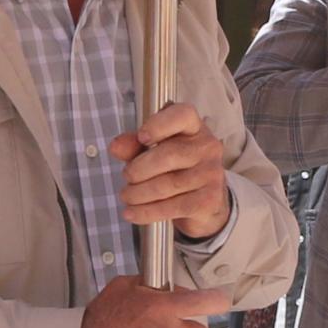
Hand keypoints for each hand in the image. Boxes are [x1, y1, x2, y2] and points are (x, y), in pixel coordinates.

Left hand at [111, 102, 232, 239]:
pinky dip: (146, 212)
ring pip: (168, 184)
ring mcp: (211, 174)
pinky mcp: (208, 201)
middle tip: (126, 177)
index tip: (141, 137)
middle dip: (139, 169)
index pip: (182, 115)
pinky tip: (131, 213)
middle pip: (169, 154)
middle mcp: (207, 147)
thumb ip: (134, 146)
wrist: (205, 202)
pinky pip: (172, 207)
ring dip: (139, 193)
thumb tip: (116, 147)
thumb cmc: (177, 168)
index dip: (160, 124)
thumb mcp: (154, 151)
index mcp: (193, 127)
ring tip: (126, 196)